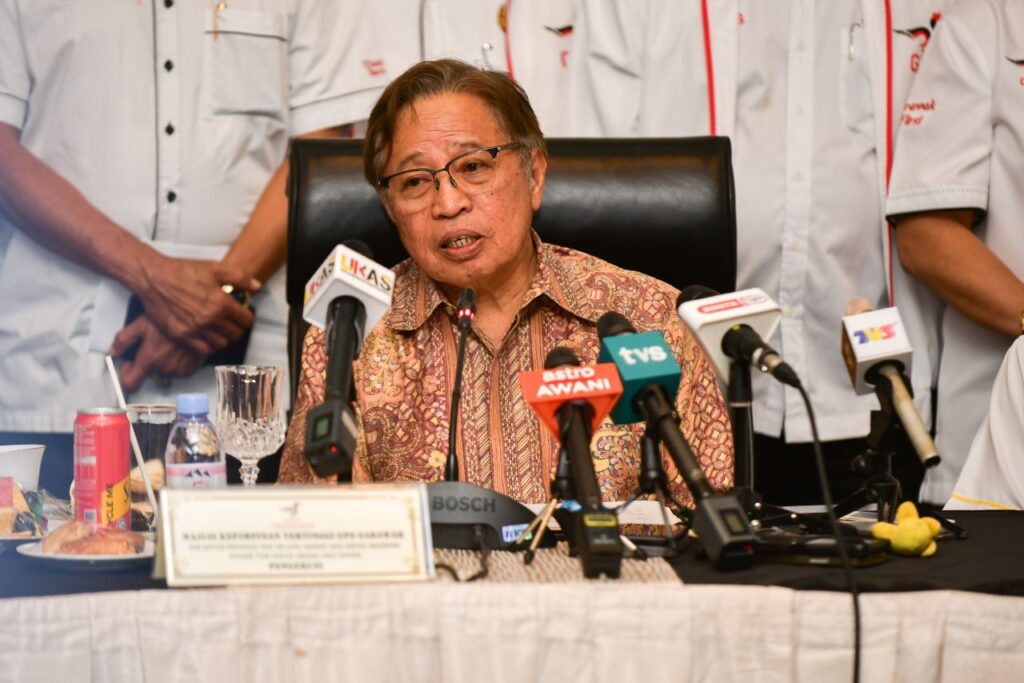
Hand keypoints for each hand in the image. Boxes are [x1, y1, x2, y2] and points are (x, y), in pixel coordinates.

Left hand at [109, 315, 203, 391]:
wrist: (200, 321)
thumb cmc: (171, 319)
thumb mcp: (142, 324)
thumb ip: (124, 340)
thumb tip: (111, 353)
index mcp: (149, 359)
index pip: (130, 383)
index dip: (125, 375)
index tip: (128, 365)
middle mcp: (163, 368)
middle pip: (147, 373)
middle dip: (147, 362)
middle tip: (153, 345)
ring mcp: (178, 371)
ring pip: (162, 372)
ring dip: (161, 362)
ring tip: (167, 346)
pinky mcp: (190, 370)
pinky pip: (176, 371)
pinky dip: (175, 363)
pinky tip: (178, 350)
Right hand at [135, 254, 258, 355]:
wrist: (154, 278)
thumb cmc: (183, 271)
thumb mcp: (215, 268)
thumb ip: (240, 278)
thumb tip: (256, 287)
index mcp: (221, 303)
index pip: (246, 320)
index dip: (247, 317)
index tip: (242, 313)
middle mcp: (210, 320)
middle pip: (235, 334)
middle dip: (237, 327)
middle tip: (231, 321)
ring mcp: (195, 330)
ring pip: (221, 344)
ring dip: (223, 337)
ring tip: (219, 328)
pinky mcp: (181, 336)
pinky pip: (203, 349)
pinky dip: (207, 344)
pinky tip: (206, 334)